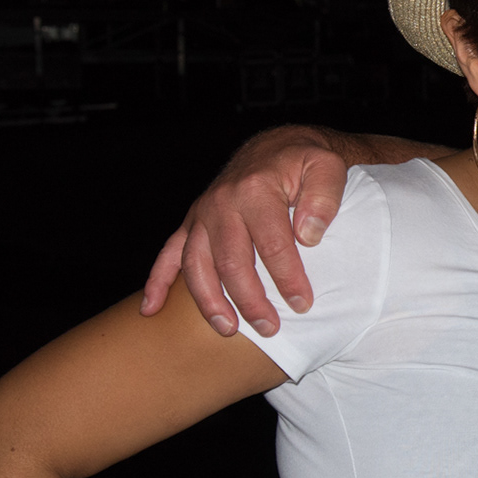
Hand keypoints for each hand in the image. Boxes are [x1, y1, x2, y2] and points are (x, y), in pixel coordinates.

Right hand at [140, 127, 351, 336]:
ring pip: (196, 265)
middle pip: (231, 261)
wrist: (276, 148)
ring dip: (210, 302)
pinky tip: (150, 310)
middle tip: (270, 329)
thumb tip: (308, 235)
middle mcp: (222, 203)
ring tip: (227, 330)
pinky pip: (168, 254)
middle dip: (250, 300)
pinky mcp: (191, 223)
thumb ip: (324, 198)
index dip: (287, 278)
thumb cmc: (304, 162)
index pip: (273, 244)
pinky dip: (156, 283)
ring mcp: (202, 215)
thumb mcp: (326, 167)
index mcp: (256, 190)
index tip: (302, 303)